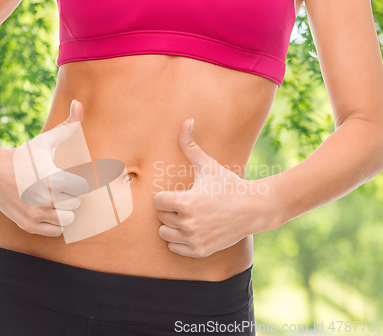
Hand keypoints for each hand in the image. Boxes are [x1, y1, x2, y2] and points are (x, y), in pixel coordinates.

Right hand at [0, 99, 88, 236]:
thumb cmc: (23, 156)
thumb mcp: (45, 140)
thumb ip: (68, 126)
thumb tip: (79, 104)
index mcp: (52, 178)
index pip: (82, 188)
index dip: (77, 182)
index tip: (67, 176)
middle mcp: (44, 199)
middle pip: (77, 205)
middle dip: (71, 196)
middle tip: (59, 187)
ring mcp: (35, 214)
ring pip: (68, 220)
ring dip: (65, 210)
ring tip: (55, 198)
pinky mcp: (28, 225)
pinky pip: (56, 231)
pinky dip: (56, 223)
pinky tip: (48, 209)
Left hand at [153, 118, 276, 257]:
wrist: (255, 209)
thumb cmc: (229, 184)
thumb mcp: (208, 165)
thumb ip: (190, 145)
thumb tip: (185, 120)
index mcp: (186, 202)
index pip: (157, 201)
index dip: (166, 195)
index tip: (180, 192)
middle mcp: (188, 224)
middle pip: (161, 217)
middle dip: (171, 209)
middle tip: (189, 204)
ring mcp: (194, 239)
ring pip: (164, 233)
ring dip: (172, 225)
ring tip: (188, 216)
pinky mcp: (200, 251)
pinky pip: (174, 248)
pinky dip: (179, 241)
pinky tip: (193, 229)